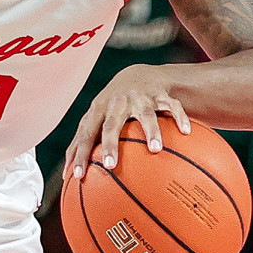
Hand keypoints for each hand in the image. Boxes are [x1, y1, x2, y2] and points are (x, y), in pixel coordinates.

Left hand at [64, 64, 190, 179]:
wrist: (137, 75)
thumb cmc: (111, 106)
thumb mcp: (95, 119)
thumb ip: (83, 144)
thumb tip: (67, 177)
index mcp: (98, 110)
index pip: (85, 134)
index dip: (80, 154)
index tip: (77, 176)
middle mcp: (117, 103)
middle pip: (112, 124)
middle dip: (110, 144)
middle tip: (110, 166)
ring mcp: (139, 97)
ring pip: (145, 114)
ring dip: (150, 131)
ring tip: (154, 150)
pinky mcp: (160, 95)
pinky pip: (171, 106)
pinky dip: (179, 117)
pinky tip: (185, 132)